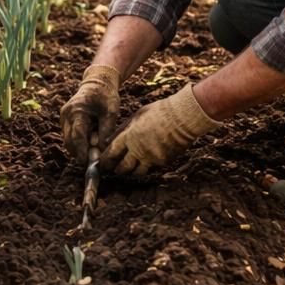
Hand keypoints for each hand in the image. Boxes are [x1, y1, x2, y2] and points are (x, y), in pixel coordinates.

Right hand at [60, 63, 120, 164]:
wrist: (97, 82)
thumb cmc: (106, 96)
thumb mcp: (111, 112)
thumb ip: (106, 131)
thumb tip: (100, 150)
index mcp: (77, 110)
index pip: (77, 136)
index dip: (82, 152)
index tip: (89, 163)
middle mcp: (66, 114)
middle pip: (69, 141)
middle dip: (80, 153)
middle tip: (94, 161)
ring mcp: (64, 117)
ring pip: (68, 141)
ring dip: (79, 149)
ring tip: (94, 150)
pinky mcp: (65, 120)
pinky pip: (69, 136)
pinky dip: (78, 143)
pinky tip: (90, 142)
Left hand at [102, 83, 218, 176]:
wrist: (182, 117)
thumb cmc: (159, 112)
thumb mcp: (136, 116)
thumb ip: (123, 130)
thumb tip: (110, 140)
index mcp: (129, 136)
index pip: (111, 154)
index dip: (105, 161)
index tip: (101, 164)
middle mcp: (139, 150)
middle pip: (122, 168)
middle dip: (116, 170)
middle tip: (113, 170)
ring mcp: (152, 158)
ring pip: (137, 173)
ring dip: (131, 172)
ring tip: (128, 169)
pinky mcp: (163, 162)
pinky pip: (152, 168)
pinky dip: (147, 167)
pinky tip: (146, 162)